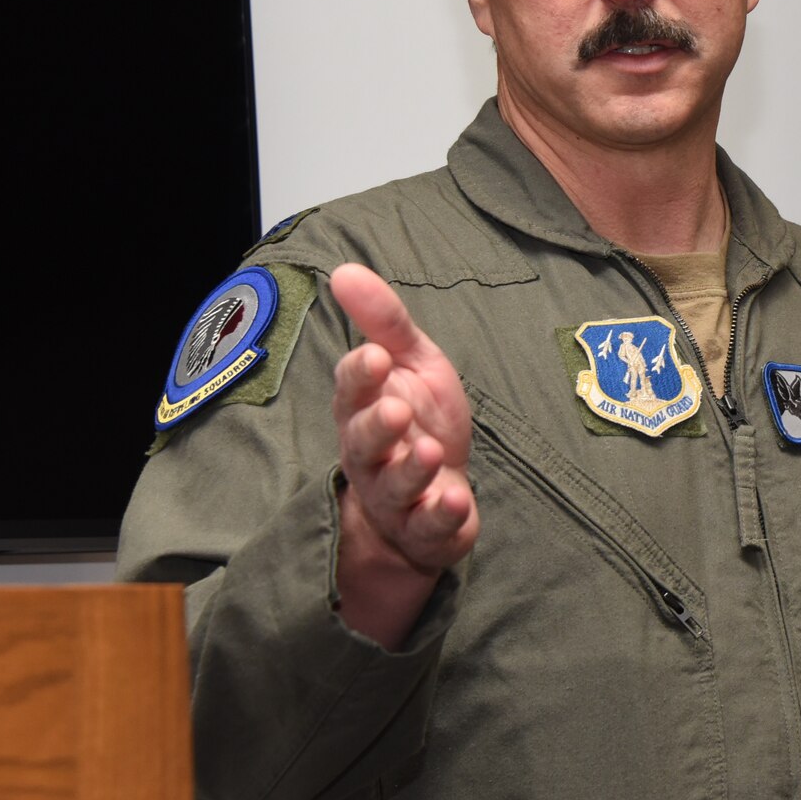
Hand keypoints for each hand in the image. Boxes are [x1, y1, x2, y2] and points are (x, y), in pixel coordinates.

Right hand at [329, 263, 477, 645]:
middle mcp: (373, 456)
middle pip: (364, 444)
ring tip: (431, 451)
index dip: (362, 377)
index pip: (353, 391)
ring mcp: (398, 497)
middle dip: (378, 427)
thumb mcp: (412, 363)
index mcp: (365, 410)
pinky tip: (456, 501)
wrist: (438, 495)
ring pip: (395, 487)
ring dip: (411, 470)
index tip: (376, 358)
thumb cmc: (421, 421)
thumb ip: (384, 322)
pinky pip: (430, 527)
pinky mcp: (427, 530)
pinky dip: (441, 515)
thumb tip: (345, 270)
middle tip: (397, 410)